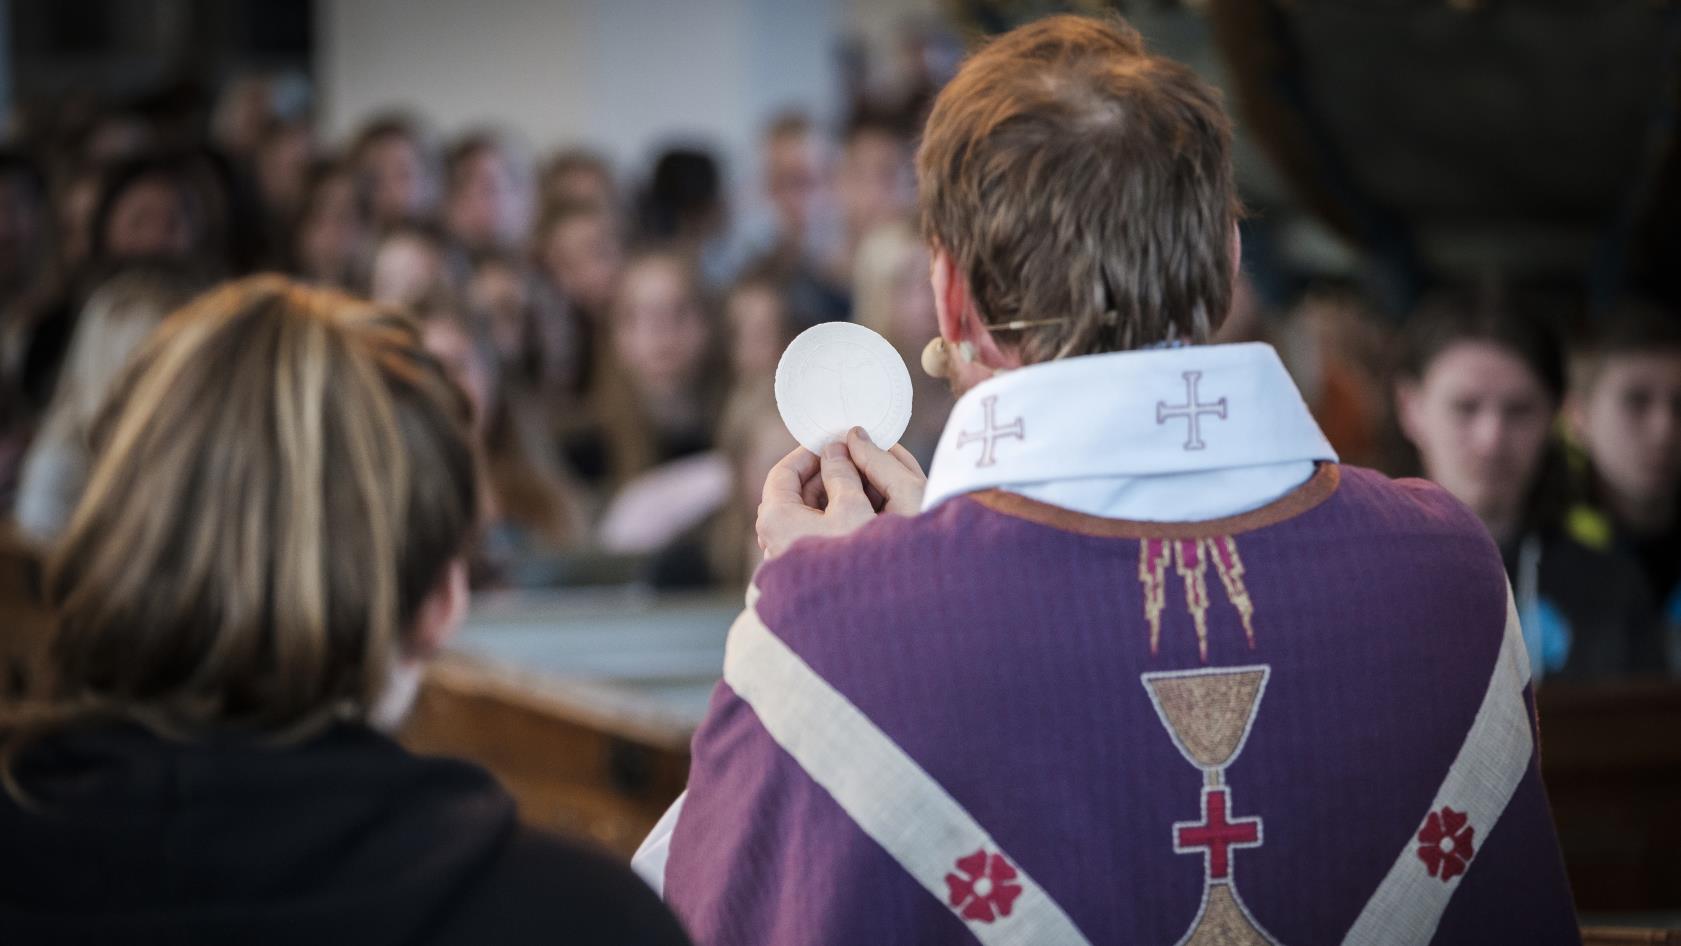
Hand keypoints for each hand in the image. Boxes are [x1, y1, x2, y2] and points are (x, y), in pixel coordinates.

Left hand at [756, 427, 927, 559]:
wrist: (864, 619)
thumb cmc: (855, 561)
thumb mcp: (852, 506)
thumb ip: (841, 472)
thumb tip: (835, 450)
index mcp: (775, 518)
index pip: (783, 472)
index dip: (810, 452)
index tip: (835, 442)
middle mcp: (774, 539)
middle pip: (795, 493)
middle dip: (826, 473)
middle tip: (856, 461)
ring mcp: (789, 557)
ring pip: (807, 513)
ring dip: (834, 495)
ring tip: (867, 484)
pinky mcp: (805, 571)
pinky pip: (815, 533)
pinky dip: (834, 517)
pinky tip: (864, 512)